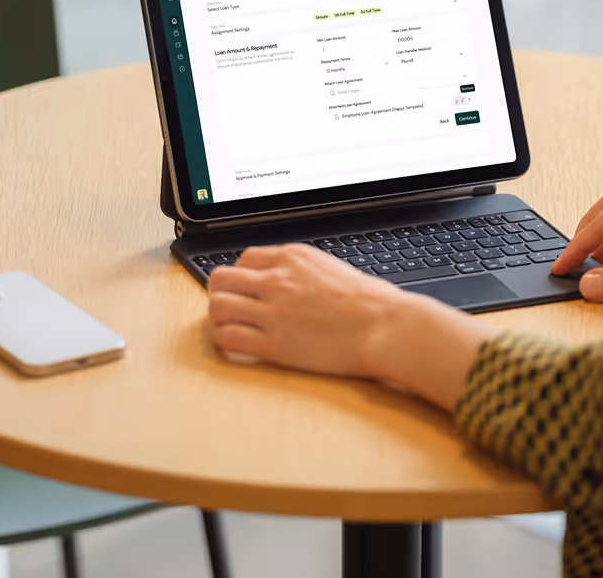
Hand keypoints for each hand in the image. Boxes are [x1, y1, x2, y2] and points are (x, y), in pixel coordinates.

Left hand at [208, 244, 495, 410]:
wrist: (385, 326)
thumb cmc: (370, 302)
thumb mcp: (331, 267)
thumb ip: (301, 270)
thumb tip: (286, 279)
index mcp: (292, 257)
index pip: (244, 258)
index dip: (242, 276)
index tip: (247, 289)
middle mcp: (277, 280)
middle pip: (220, 278)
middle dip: (221, 292)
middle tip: (231, 307)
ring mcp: (272, 312)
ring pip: (217, 307)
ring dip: (218, 317)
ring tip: (230, 327)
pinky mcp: (273, 344)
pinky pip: (228, 338)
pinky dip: (224, 341)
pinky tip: (236, 345)